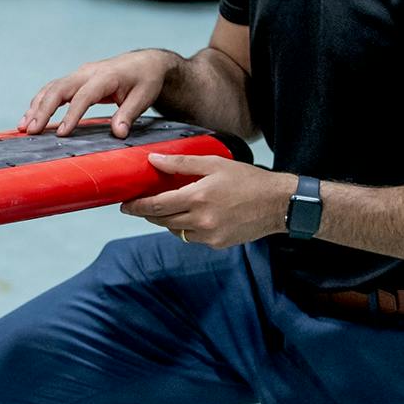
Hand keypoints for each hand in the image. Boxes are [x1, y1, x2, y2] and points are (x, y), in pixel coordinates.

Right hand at [20, 49, 180, 137]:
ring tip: (24, 126)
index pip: (84, 96)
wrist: (144, 63)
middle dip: (43, 110)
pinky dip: (40, 102)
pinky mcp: (75, 80)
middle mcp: (87, 72)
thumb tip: (118, 134)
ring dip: (36, 106)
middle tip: (31, 130)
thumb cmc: (145, 80)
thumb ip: (129, 114)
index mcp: (105, 76)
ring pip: (52, 88)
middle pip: (59, 89)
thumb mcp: (144, 97)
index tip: (62, 134)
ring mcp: (79, 74)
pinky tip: (31, 117)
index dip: (72, 115)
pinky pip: (54, 89)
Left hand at [122, 154, 296, 247]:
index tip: (125, 205)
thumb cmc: (249, 180)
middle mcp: (201, 220)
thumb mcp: (215, 164)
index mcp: (198, 198)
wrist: (278, 204)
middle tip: (139, 206)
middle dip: (148, 214)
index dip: (137, 207)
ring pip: (176, 230)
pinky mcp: (217, 244)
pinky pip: (192, 237)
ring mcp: (209, 235)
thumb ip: (181, 164)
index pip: (157, 206)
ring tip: (167, 207)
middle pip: (162, 220)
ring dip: (167, 220)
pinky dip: (187, 227)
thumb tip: (153, 160)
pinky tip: (192, 215)